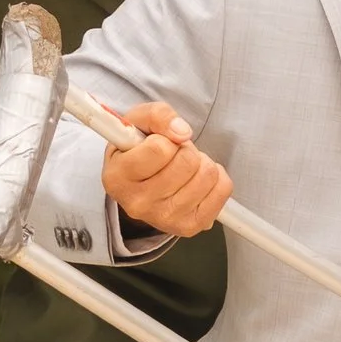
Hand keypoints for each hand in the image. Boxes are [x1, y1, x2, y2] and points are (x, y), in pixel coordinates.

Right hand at [102, 100, 231, 235]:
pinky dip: (217, 177)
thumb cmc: (138, 149)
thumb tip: (182, 132)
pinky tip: (197, 179)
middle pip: (187, 162)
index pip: (159, 149)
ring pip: (207, 174)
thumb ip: (157, 115)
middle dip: (185, 149)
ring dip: (201, 162)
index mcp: (117, 178)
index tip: (157, 143)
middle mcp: (137, 204)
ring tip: (184, 167)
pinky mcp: (189, 227)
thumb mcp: (137, 122)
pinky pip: (223, 189)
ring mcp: (164, 219)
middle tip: (174, 155)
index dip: (165, 139)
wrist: (141, 185)